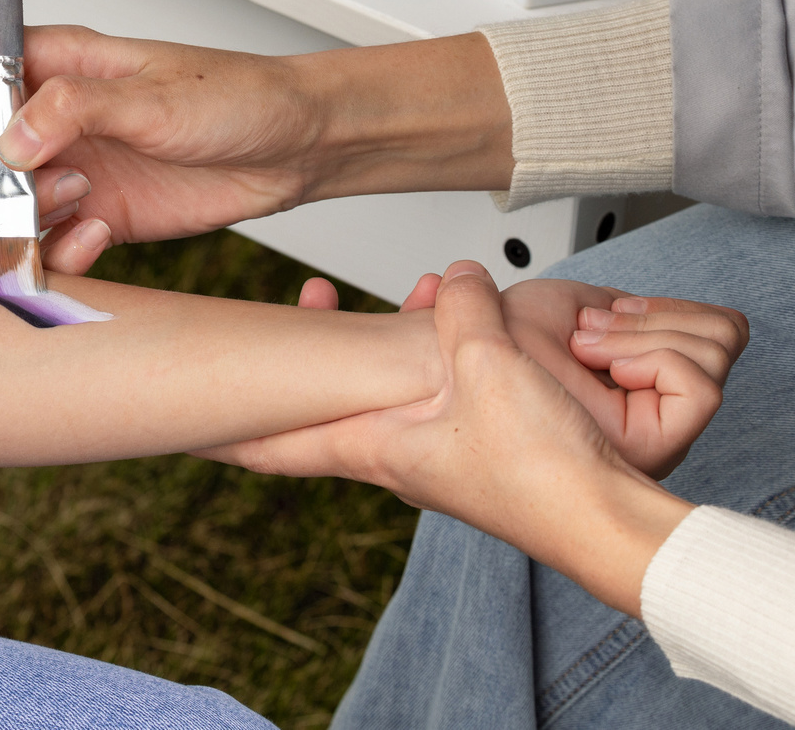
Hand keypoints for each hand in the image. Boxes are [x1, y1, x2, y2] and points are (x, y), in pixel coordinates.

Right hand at [0, 20, 513, 274]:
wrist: (297, 148)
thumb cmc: (240, 97)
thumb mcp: (160, 96)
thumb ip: (79, 110)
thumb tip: (8, 136)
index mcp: (56, 60)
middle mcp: (49, 112)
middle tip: (41, 187)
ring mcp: (66, 165)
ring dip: (22, 218)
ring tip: (86, 204)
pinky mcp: (91, 214)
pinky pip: (41, 245)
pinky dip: (58, 253)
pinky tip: (101, 238)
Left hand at [249, 269, 744, 478]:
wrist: (602, 518)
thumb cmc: (541, 471)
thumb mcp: (487, 365)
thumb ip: (463, 308)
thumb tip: (458, 276)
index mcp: (377, 447)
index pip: (280, 442)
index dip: (231, 429)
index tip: (191, 419)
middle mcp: (398, 455)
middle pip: (330, 398)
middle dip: (321, 341)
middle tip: (314, 299)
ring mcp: (437, 451)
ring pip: (388, 385)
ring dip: (393, 336)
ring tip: (422, 290)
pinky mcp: (479, 445)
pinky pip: (438, 385)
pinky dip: (441, 349)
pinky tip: (471, 323)